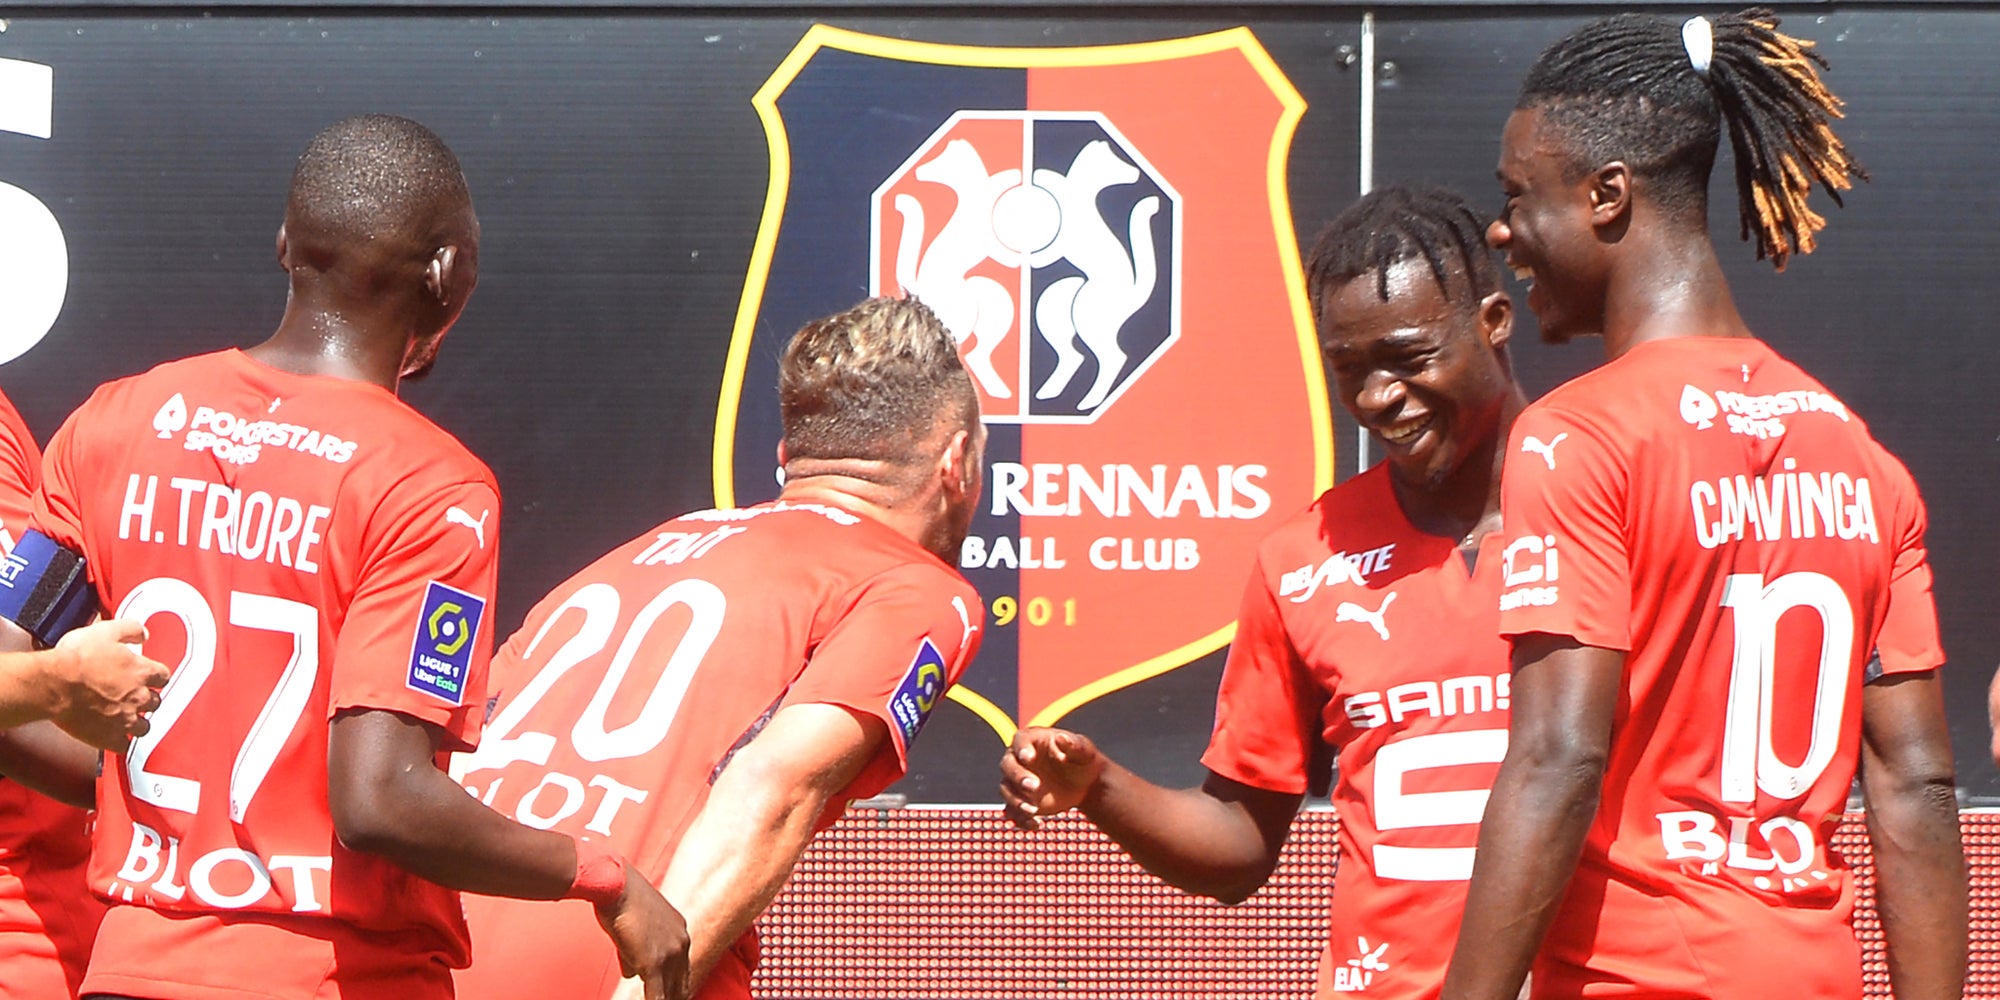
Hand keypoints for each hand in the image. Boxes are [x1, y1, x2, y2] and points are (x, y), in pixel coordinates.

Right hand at [46, 619, 168, 751]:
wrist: (53, 684)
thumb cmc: (76, 658)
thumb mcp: (106, 631)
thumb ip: (131, 629)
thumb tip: (144, 632)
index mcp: (142, 672)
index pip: (163, 676)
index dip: (156, 677)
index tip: (150, 678)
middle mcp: (139, 697)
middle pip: (155, 702)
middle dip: (147, 700)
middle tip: (136, 697)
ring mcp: (126, 720)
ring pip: (145, 727)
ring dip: (138, 722)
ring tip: (128, 719)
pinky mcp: (110, 737)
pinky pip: (125, 746)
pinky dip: (122, 743)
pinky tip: (116, 738)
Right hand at [594, 864, 690, 999]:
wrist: (616, 885)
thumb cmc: (621, 900)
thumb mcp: (637, 927)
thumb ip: (638, 951)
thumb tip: (633, 972)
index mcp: (680, 932)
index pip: (682, 968)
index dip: (675, 986)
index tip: (669, 995)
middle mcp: (681, 943)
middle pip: (682, 983)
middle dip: (674, 996)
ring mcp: (670, 954)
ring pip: (672, 991)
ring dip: (664, 999)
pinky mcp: (654, 963)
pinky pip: (657, 995)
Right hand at [999, 727, 1105, 829]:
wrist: (1084, 784)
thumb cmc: (1082, 760)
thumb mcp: (1084, 752)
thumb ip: (1074, 744)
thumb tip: (1061, 737)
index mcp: (1032, 740)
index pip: (1020, 741)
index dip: (1022, 749)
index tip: (1029, 758)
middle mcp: (1019, 759)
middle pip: (1007, 765)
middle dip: (1018, 777)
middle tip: (1034, 787)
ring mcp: (1017, 781)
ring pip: (1006, 790)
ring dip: (1016, 801)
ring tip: (1034, 810)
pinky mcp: (1020, 800)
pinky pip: (1012, 811)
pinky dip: (1021, 819)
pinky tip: (1036, 825)